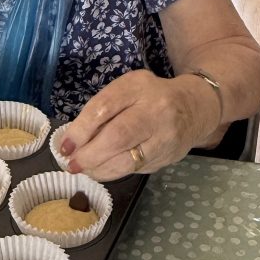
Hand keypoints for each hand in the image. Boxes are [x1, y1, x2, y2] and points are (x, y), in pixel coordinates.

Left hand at [58, 69, 220, 180]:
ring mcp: (165, 136)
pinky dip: (115, 172)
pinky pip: (137, 169)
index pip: (104, 107)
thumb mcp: (125, 90)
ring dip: (100, 169)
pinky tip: (103, 171)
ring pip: (128, 160)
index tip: (65, 145)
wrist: (193, 107)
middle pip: (118, 136)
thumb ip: (101, 109)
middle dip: (90, 154)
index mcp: (137, 86)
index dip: (82, 129)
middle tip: (72, 164)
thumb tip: (71, 139)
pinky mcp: (169, 156)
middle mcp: (155, 109)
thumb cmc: (149, 96)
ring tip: (84, 170)